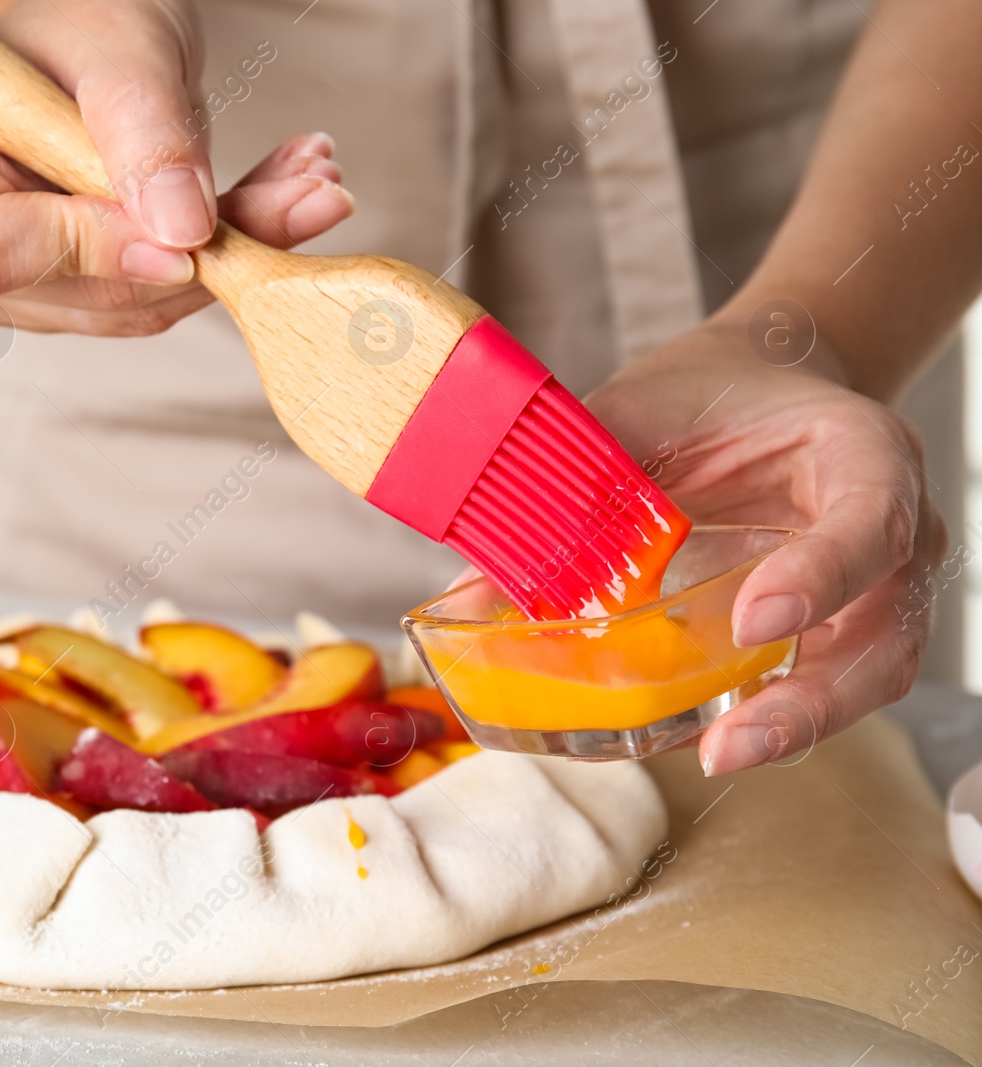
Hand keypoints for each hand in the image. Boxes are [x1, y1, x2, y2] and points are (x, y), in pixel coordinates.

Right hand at [0, 0, 353, 334]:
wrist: (93, 46)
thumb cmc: (80, 25)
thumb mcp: (119, 49)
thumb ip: (144, 131)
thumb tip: (182, 232)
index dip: (92, 252)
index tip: (190, 237)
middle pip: (80, 293)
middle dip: (201, 254)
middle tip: (310, 191)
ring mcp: (22, 282)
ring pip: (139, 306)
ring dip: (235, 256)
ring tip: (310, 185)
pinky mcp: (82, 296)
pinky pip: (164, 298)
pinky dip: (230, 259)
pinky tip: (283, 201)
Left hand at [586, 318, 946, 774]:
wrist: (747, 388)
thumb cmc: (704, 397)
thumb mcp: (639, 415)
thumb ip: (574, 489)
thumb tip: (471, 592)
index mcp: (860, 453)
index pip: (871, 517)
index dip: (822, 574)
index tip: (754, 621)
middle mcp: (887, 528)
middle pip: (885, 630)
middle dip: (815, 699)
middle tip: (731, 741)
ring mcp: (870, 587)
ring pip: (864, 676)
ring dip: (794, 726)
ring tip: (716, 755)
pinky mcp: (833, 628)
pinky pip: (818, 685)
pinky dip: (766, 717)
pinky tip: (700, 738)